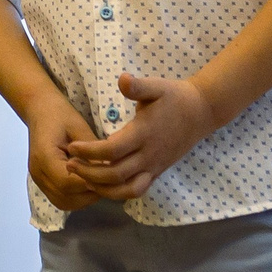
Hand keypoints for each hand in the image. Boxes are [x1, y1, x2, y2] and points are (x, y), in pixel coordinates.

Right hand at [21, 95, 102, 211]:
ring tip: (99, 183)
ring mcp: (38, 180)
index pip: (68, 182)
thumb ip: (92, 153)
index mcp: (44, 156)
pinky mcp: (42, 182)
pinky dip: (77, 198)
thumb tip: (109, 173)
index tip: (109, 176)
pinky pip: (61, 200)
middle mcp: (38, 173)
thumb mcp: (79, 128)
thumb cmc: (60, 114)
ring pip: (64, 202)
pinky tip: (88, 185)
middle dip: (90, 193)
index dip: (90, 183)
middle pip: (66, 197)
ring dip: (84, 198)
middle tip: (108, 181)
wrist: (40, 110)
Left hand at [67, 73, 218, 200]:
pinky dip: (117, 192)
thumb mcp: (157, 87)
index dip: (89, 152)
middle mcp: (149, 155)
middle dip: (89, 172)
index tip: (72, 146)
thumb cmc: (175, 97)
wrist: (202, 112)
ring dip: (102, 188)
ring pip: (126, 189)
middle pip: (115, 174)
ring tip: (82, 178)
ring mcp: (154, 166)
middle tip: (69, 164)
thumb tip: (123, 79)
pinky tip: (102, 185)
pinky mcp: (157, 172)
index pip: (112, 150)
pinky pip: (136, 190)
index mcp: (144, 134)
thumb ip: (138, 86)